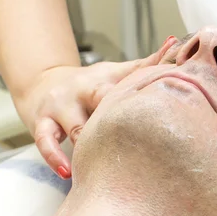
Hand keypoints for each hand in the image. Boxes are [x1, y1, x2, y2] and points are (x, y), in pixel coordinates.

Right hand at [16, 37, 176, 177]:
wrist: (43, 82)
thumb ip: (146, 64)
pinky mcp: (41, 122)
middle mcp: (81, 90)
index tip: (164, 111)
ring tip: (107, 170)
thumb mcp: (115, 72)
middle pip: (101, 104)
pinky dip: (55, 158)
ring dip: (90, 149)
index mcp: (103, 80)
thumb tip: (175, 42)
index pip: (126, 86)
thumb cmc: (89, 83)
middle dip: (117, 123)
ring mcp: (60, 107)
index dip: (143, 98)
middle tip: (140, 145)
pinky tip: (67, 173)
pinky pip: (45, 142)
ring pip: (77, 129)